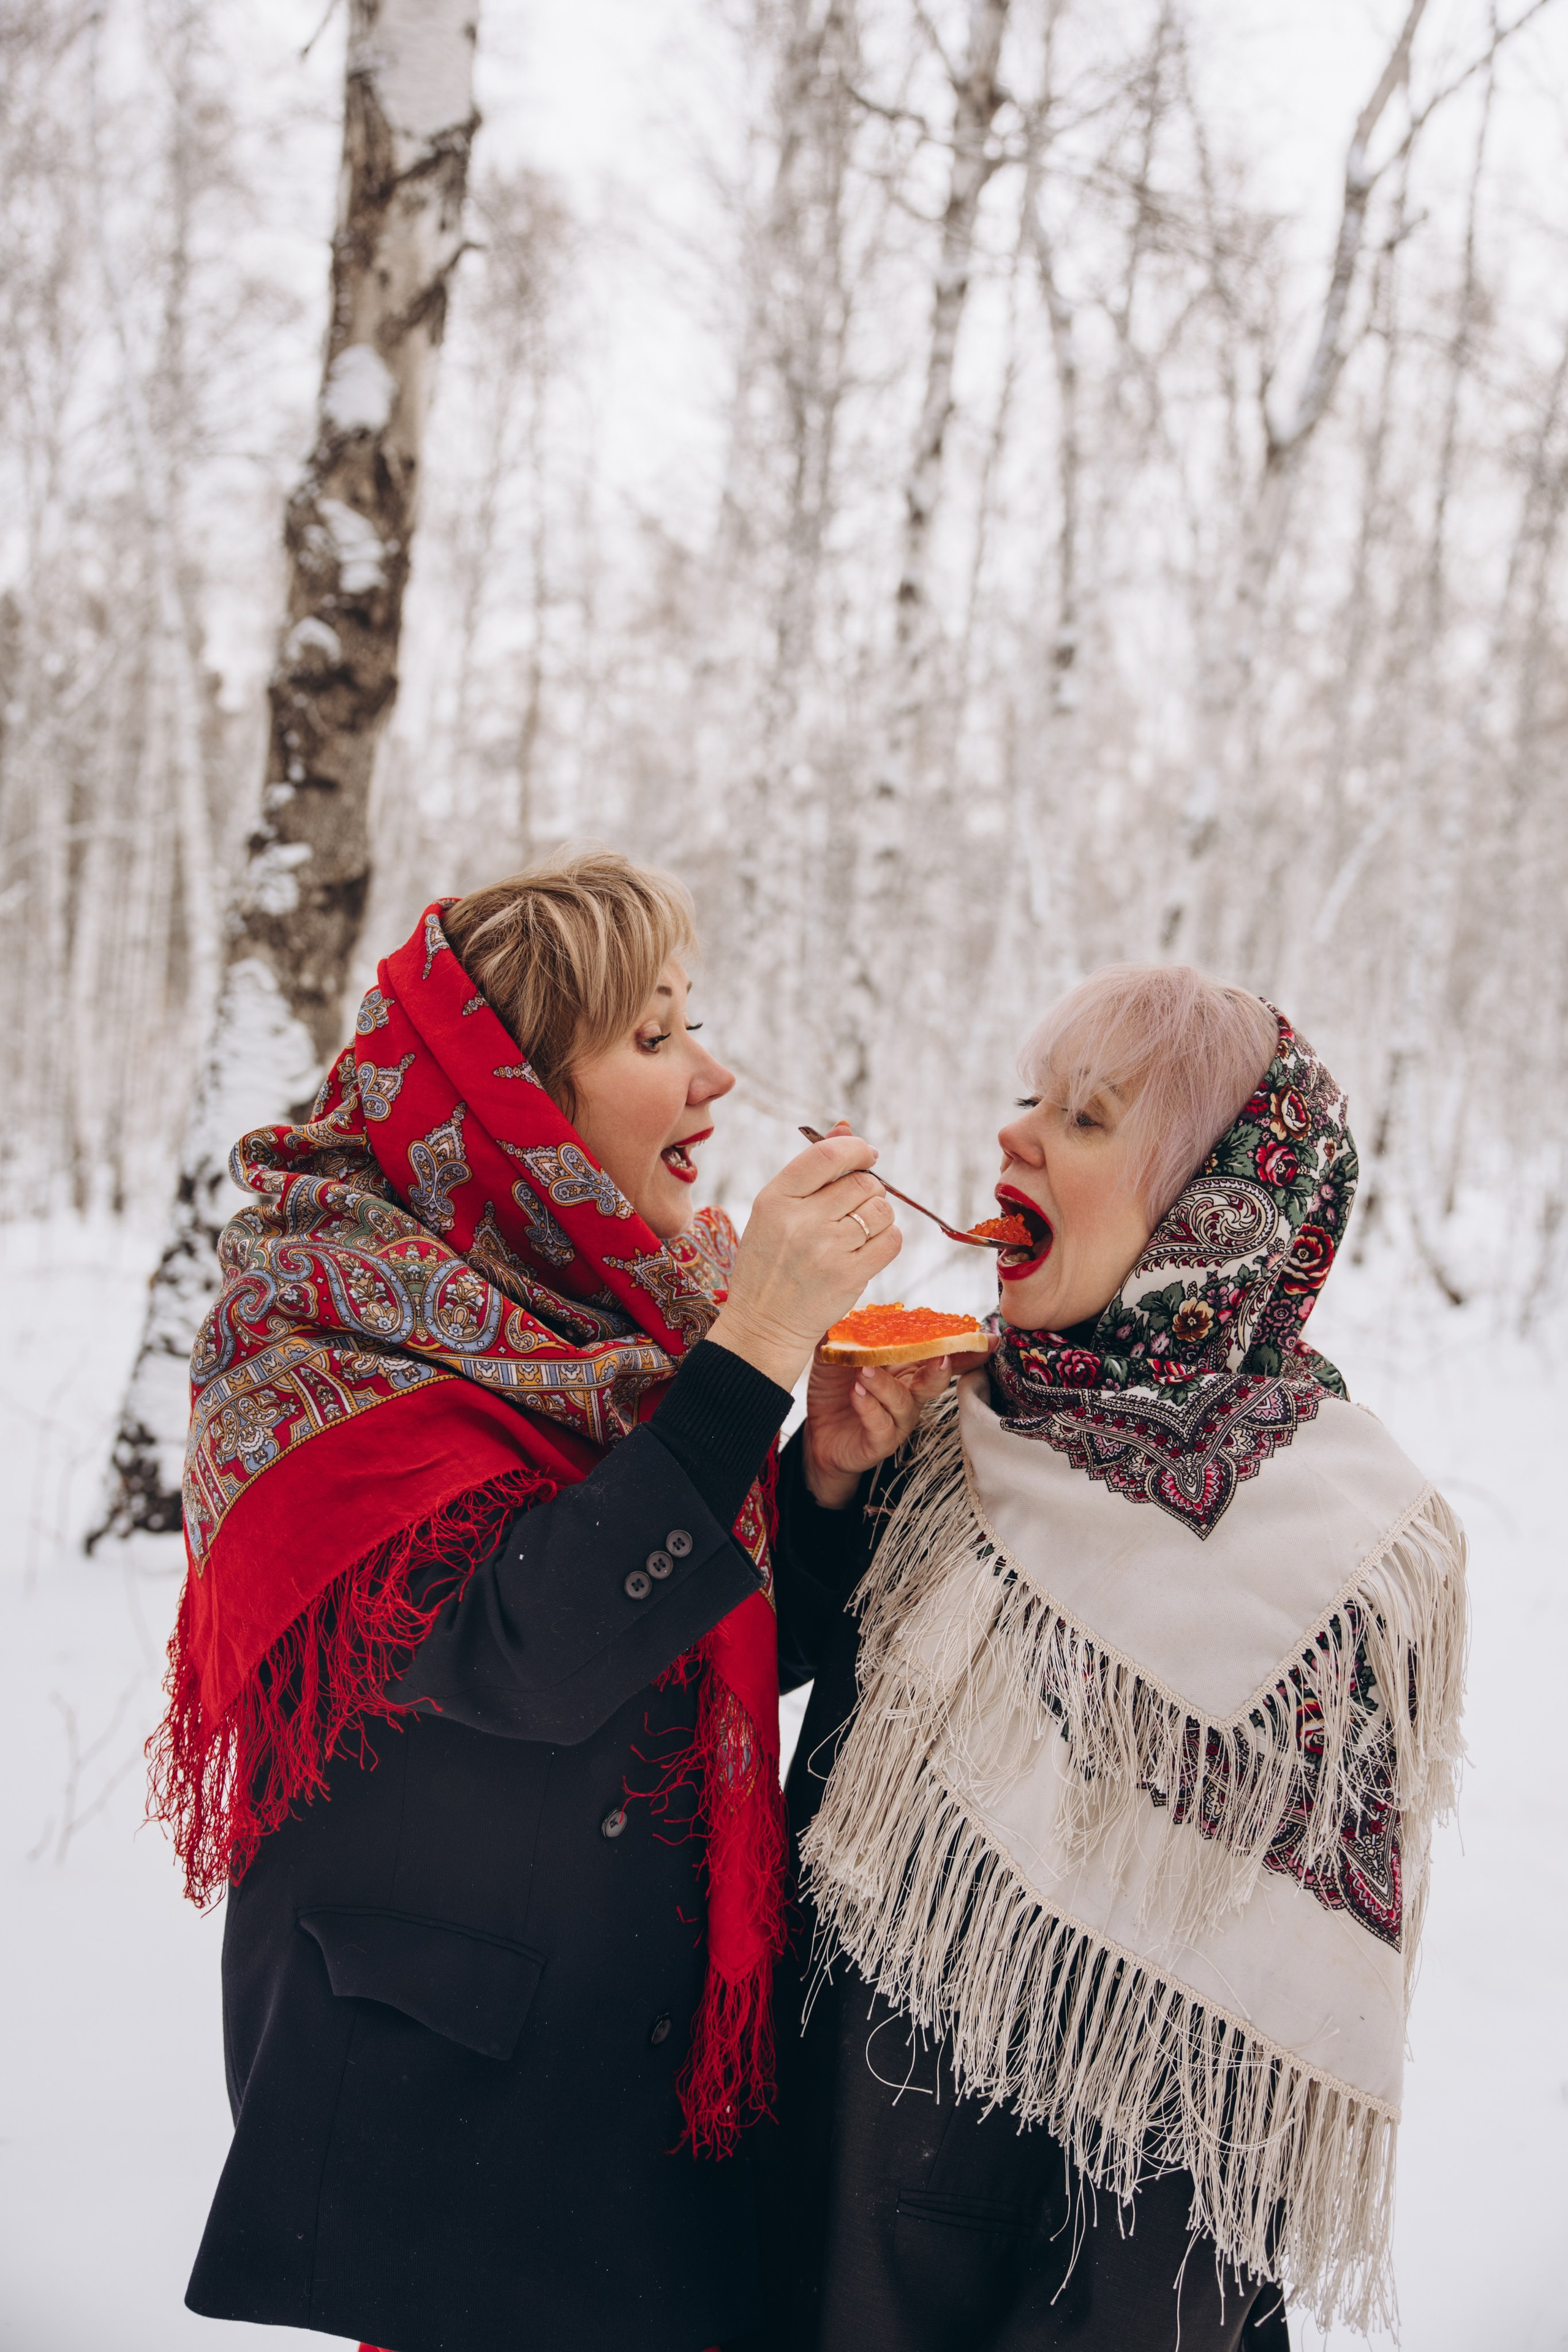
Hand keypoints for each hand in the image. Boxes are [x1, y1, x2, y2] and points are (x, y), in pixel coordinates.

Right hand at [707, 1124, 900, 1391]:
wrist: (764, 1324)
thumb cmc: (770, 1263)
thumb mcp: (774, 1213)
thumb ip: (810, 1171)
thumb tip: (845, 1126)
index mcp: (775, 1199)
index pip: (826, 1155)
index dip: (856, 1148)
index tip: (867, 1155)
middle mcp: (800, 1222)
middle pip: (862, 1183)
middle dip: (869, 1190)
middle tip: (856, 1207)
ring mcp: (826, 1250)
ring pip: (880, 1211)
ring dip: (879, 1216)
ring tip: (859, 1231)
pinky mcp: (849, 1276)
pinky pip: (891, 1241)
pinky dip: (887, 1240)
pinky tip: (867, 1249)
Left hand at [802, 1342, 995, 1510]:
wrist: (816, 1435)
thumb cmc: (835, 1388)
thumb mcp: (835, 1354)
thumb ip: (846, 1331)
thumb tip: (851, 1304)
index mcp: (906, 1367)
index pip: (937, 1352)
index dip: (962, 1346)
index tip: (986, 1337)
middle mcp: (909, 1393)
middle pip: (936, 1378)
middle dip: (947, 1365)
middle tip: (943, 1355)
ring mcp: (897, 1419)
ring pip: (905, 1402)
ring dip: (886, 1384)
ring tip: (865, 1370)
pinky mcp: (879, 1441)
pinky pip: (881, 1425)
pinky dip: (869, 1407)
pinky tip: (856, 1393)